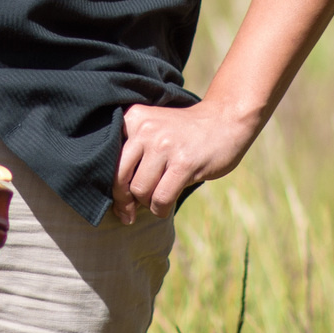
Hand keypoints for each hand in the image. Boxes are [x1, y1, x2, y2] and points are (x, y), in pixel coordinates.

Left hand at [110, 98, 263, 224]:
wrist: (225, 120)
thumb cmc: (184, 133)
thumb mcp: (153, 129)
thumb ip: (134, 152)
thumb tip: (118, 199)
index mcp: (133, 119)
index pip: (109, 160)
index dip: (112, 186)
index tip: (119, 203)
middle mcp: (145, 129)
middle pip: (120, 178)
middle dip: (123, 201)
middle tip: (128, 214)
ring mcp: (164, 145)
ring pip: (140, 190)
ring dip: (147, 204)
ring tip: (156, 201)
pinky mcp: (184, 163)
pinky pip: (161, 198)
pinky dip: (161, 209)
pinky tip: (165, 206)